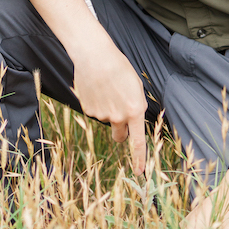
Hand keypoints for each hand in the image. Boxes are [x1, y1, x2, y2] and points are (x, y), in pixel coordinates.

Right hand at [23, 0, 146, 173]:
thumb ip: (136, 105)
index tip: (139, 172)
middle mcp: (118, 117)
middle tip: (119, 115)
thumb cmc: (119, 67)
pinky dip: (96, 103)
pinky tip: (95, 88)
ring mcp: (101, 115)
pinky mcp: (88, 110)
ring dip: (107, 108)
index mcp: (134, 110)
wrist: (95, 56)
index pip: (138, 142)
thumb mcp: (135, 86)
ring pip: (106, 119)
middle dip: (120, 133)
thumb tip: (132, 118)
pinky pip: (94, 111)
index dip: (139, 159)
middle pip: (120, 136)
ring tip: (106, 88)